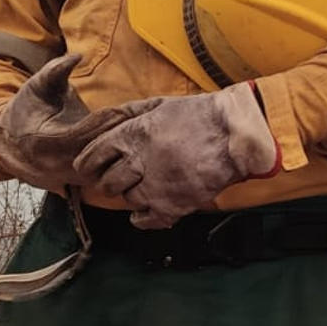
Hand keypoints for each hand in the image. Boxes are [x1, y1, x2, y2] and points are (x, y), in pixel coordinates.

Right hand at [0, 54, 156, 192]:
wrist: (12, 145)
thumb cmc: (26, 111)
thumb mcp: (36, 87)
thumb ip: (54, 71)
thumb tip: (76, 56)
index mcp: (49, 143)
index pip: (90, 131)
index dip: (112, 118)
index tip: (133, 106)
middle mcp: (63, 165)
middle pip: (105, 152)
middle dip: (127, 133)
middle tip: (152, 117)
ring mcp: (74, 178)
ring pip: (110, 167)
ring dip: (128, 148)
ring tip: (150, 129)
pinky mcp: (85, 182)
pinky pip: (110, 172)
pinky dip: (124, 157)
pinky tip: (140, 142)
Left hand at [72, 83, 281, 228]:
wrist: (236, 135)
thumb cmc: (200, 116)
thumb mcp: (159, 104)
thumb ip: (128, 113)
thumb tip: (103, 120)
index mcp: (132, 135)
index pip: (91, 158)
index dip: (90, 164)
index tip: (94, 167)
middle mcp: (139, 162)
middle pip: (107, 183)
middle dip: (113, 180)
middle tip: (126, 175)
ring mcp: (155, 187)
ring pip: (127, 200)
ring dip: (135, 194)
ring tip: (150, 184)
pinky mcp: (173, 206)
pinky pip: (144, 220)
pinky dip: (143, 217)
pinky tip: (150, 206)